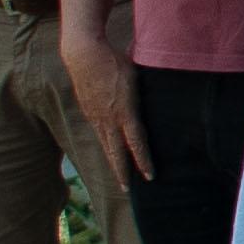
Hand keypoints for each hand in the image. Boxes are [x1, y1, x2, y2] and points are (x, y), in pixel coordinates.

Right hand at [63, 27, 146, 182]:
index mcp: (125, 111)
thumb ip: (145, 94)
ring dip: (113, 162)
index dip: (143, 161)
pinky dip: (105, 146)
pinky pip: (99, 134)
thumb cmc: (115, 61)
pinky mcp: (88, 111)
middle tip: (129, 189)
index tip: (150, 176)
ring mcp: (96, 116)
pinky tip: (109, 151)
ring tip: (119, 177)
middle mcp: (109, 119)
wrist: (84, 54)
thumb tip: (158, 101)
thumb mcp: (137, 77)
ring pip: (106, 145)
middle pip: (117, 152)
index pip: (137, 143)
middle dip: (123, 171)